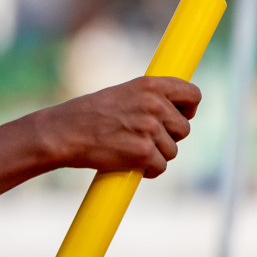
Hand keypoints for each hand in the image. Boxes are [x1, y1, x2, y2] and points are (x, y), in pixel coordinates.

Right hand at [45, 76, 199, 178]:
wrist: (64, 132)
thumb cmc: (88, 114)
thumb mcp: (122, 94)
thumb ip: (149, 98)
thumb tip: (172, 112)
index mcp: (150, 85)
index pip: (193, 94)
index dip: (188, 109)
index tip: (178, 116)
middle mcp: (154, 104)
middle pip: (184, 129)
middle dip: (168, 137)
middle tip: (144, 138)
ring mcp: (150, 129)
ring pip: (172, 151)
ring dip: (155, 155)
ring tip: (131, 150)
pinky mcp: (143, 153)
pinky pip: (160, 167)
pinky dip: (148, 170)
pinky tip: (131, 164)